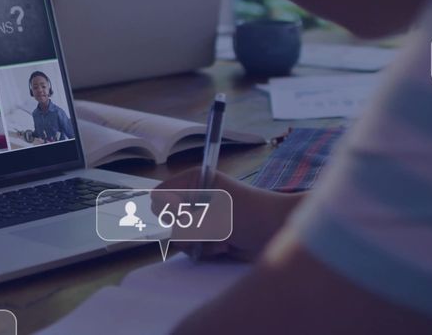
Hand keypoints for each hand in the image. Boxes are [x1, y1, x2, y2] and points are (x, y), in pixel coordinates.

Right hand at [150, 169, 303, 261]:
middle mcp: (195, 197)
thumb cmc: (249, 214)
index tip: (180, 218)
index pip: (160, 195)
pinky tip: (225, 245)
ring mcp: (202, 217)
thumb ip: (181, 213)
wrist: (277, 232)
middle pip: (167, 219)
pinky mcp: (209, 235)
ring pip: (180, 237)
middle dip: (186, 230)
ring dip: (200, 242)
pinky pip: (193, 247)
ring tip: (222, 238)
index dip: (165, 210)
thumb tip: (154, 203)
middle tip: (207, 229)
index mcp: (194, 181)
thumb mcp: (213, 212)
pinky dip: (208, 249)